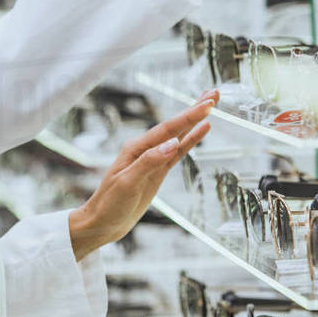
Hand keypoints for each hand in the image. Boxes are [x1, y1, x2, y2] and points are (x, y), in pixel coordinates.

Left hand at [68, 89, 218, 259]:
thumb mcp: (127, 184)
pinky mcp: (158, 170)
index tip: (207, 105)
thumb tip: (173, 144)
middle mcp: (145, 148)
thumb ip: (149, 162)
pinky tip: (203, 130)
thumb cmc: (109, 204)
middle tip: (215, 93)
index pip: (167, 129)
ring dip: (195, 119)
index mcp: (136, 148)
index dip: (189, 116)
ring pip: (179, 134)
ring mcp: (153, 159)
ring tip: (211, 103)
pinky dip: (191, 139)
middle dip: (195, 109)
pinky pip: (179, 151)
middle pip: (175, 125)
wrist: (102, 223)